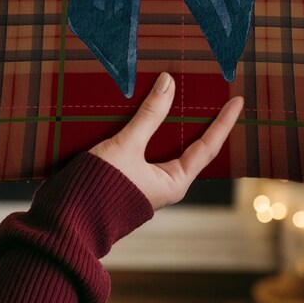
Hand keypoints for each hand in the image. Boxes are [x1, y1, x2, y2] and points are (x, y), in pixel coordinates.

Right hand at [88, 72, 243, 210]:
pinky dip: (148, 126)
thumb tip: (169, 83)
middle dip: (198, 120)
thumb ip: (149, 115)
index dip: (223, 122)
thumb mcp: (127, 147)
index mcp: (173, 182)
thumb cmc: (100, 190)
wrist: (66, 219)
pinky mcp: (126, 174)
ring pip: (164, 144)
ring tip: (180, 95)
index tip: (237, 101)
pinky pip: (145, 146)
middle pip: (189, 145)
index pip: (208, 146)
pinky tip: (144, 110)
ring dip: (170, 121)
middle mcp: (164, 182)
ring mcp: (145, 179)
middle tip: (210, 93)